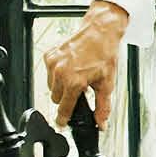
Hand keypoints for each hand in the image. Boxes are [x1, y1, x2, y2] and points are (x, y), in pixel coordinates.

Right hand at [43, 4, 130, 126]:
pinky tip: (70, 67)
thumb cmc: (104, 54)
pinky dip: (57, 73)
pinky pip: (49, 73)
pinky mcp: (49, 55)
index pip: (63, 108)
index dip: (63, 119)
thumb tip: (101, 123)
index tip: (61, 124)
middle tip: (79, 89)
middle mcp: (60, 73)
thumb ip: (103, 107)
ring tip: (76, 76)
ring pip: (51, 86)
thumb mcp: (106, 83)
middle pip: (56, 98)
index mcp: (74, 82)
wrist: (99, 32)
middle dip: (66, 97)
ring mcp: (53, 63)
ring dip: (61, 86)